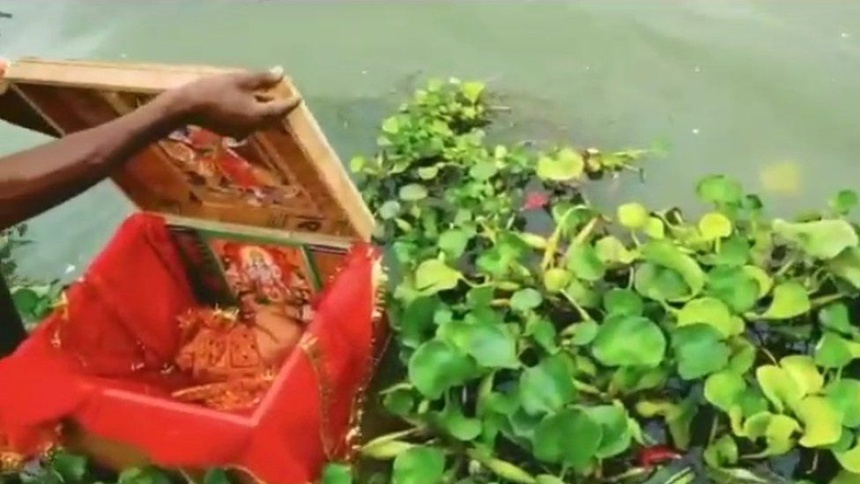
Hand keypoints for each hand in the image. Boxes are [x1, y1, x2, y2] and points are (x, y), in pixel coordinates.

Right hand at [164, 69, 301, 138]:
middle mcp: (254, 127)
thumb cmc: (214, 90)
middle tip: (286, 98)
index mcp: (259, 115)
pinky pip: (250, 123)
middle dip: (280, 108)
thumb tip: (281, 73)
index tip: (298, 97)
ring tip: (269, 99)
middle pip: (273, 118)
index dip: (291, 102)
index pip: (282, 109)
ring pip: (261, 121)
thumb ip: (263, 78)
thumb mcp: (240, 80)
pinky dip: (254, 114)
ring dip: (267, 111)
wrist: (185, 107)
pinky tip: (251, 104)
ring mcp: (242, 132)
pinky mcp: (231, 132)